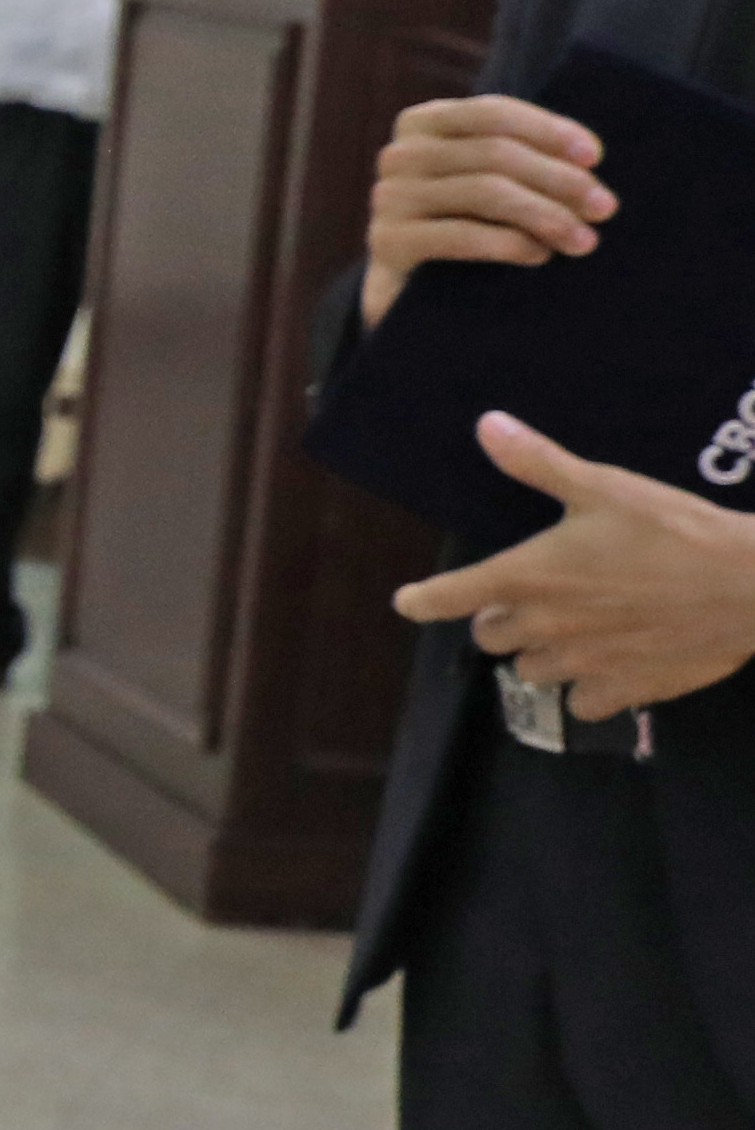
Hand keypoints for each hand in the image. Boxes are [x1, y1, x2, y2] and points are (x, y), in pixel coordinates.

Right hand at [362, 93, 608, 327]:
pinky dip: (508, 243)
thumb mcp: (487, 179)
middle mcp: (399, 154)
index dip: (548, 131)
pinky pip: (460, 235)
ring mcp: (388, 197)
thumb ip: (519, 157)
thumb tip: (589, 158)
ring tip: (584, 241)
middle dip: (559, 180)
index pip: (492, 113)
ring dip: (545, 215)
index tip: (595, 158)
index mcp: (423, 124)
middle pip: (494, 154)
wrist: (412, 291)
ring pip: (484, 191)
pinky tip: (539, 255)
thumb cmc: (468, 223)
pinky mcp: (387, 242)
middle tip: (604, 208)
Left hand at [394, 415, 754, 722]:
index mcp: (527, 576)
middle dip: (501, 618)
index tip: (408, 602)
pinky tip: (607, 665)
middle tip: (534, 597)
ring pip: (530, 672)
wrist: (750, 584)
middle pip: (490, 637)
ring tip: (574, 629)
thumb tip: (486, 425)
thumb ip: (539, 462)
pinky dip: (585, 689)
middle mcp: (543, 626)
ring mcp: (581, 664)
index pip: (449, 597)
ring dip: (540, 653)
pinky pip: (580, 704)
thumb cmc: (673, 531)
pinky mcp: (623, 691)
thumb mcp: (604, 487)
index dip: (422, 601)